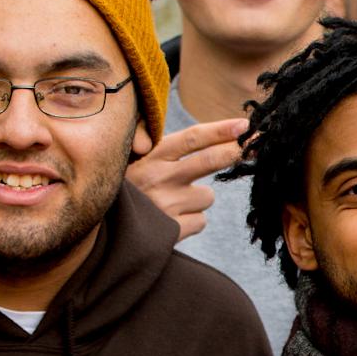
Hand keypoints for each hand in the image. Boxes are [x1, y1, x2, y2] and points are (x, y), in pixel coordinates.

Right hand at [126, 116, 246, 240]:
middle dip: (235, 152)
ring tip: (172, 203)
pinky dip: (190, 222)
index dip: (220, 130)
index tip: (244, 125)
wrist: (101, 230)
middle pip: (209, 161)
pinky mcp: (170, 230)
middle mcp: (158, 176)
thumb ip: (164, 149)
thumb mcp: (135, 161)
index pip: (191, 138)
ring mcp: (165, 204)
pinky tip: (170, 221)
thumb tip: (209, 137)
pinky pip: (200, 221)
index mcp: (151, 156)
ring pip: (208, 197)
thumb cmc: (127, 189)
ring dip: (198, 200)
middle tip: (255, 146)